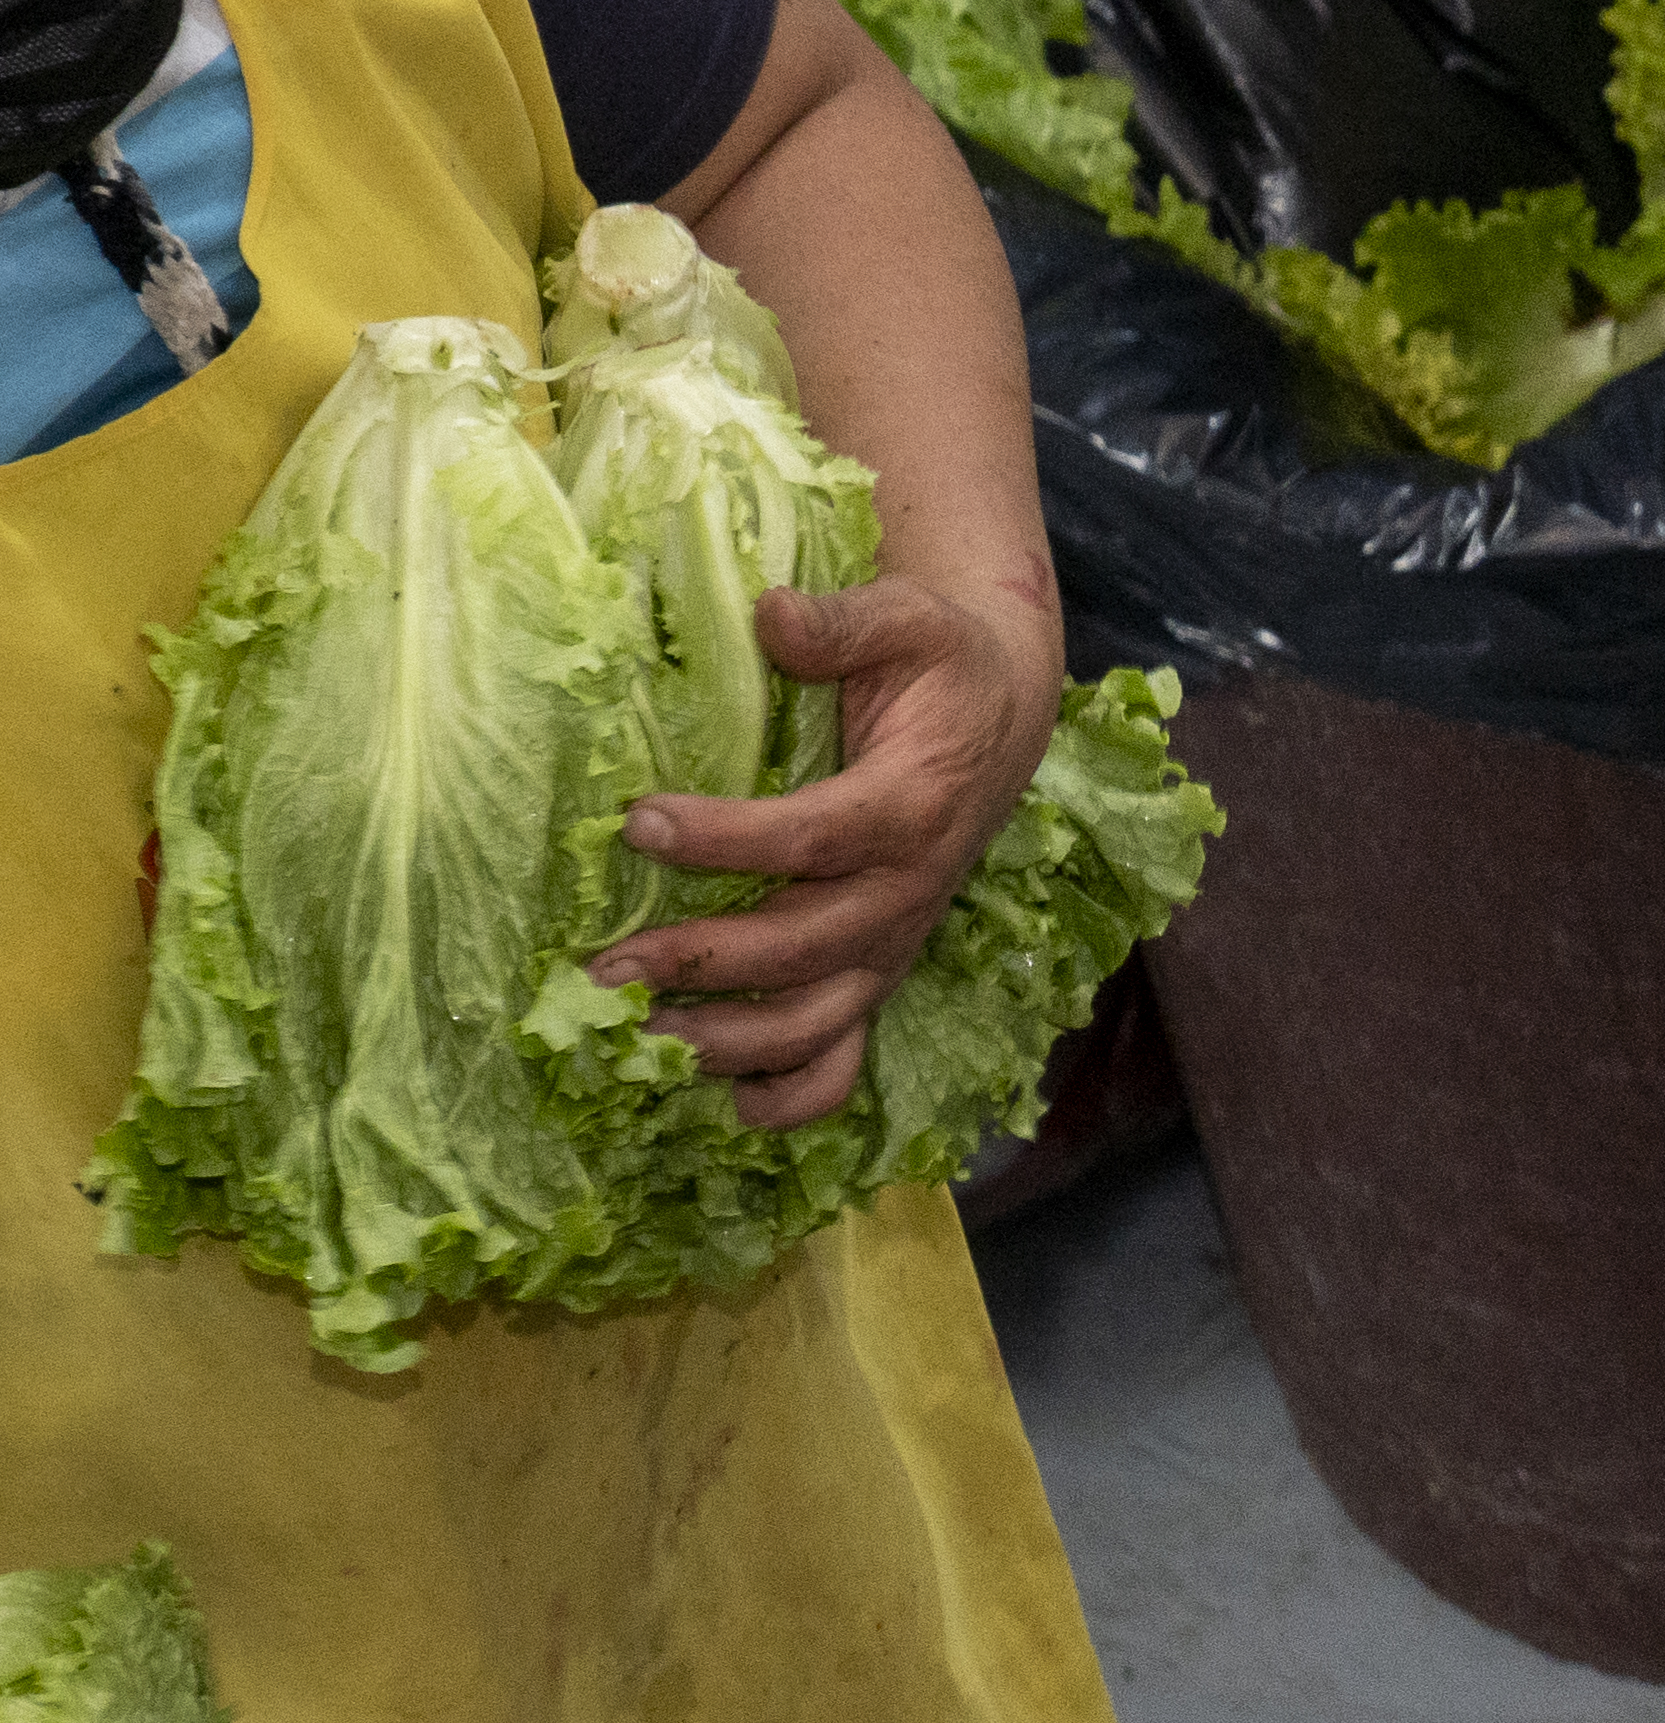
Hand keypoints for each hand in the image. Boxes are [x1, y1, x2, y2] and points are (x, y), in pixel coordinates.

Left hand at [608, 569, 1058, 1129]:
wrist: (1001, 714)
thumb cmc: (940, 664)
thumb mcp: (908, 620)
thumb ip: (843, 622)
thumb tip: (771, 615)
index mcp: (914, 806)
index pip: (818, 838)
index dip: (729, 839)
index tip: (637, 821)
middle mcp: (909, 889)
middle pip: (808, 948)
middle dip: (706, 964)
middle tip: (605, 969)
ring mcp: (893, 940)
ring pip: (821, 1019)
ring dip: (731, 1042)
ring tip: (637, 1040)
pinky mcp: (878, 968)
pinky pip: (847, 1055)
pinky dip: (792, 1095)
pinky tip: (726, 1108)